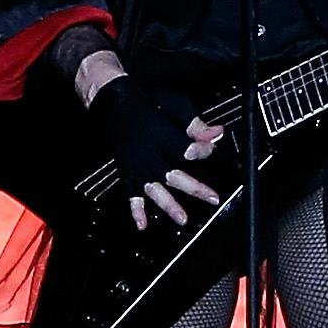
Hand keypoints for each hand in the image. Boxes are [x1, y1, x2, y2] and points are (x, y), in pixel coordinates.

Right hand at [86, 74, 225, 229]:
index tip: (212, 149)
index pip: (186, 150)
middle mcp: (148, 153)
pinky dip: (136, 210)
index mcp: (160, 134)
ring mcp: (137, 166)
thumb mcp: (173, 104)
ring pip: (155, 189)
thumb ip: (194, 122)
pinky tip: (142, 225)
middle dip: (194, 188)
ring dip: (169, 205)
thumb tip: (216, 133)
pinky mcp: (128, 172)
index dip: (203, 151)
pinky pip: (131, 194)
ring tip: (182, 219)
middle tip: (212, 198)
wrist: (111, 103)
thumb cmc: (145, 103)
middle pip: (173, 175)